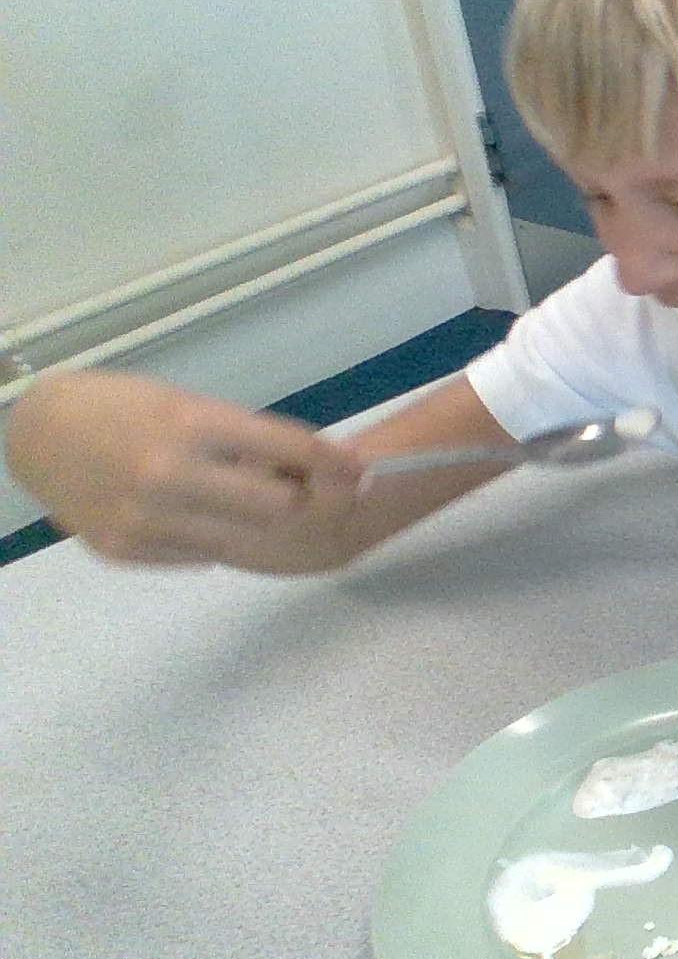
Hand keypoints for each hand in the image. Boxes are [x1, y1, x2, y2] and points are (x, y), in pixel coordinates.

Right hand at [3, 371, 364, 570]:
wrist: (38, 433)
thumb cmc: (123, 407)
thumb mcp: (187, 403)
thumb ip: (246, 437)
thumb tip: (320, 466)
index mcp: (191, 424)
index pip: (293, 448)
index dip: (334, 461)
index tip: (358, 469)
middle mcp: (169, 473)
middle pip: (280, 506)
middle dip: (295, 497)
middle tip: (292, 488)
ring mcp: (145, 517)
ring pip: (245, 537)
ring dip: (253, 521)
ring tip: (237, 499)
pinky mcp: (125, 549)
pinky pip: (202, 555)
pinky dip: (211, 536)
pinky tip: (193, 514)